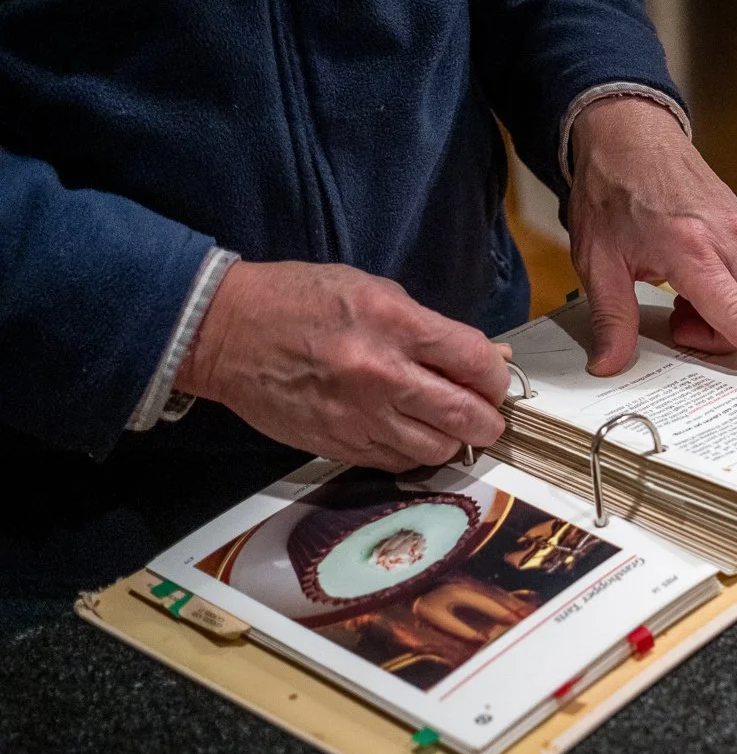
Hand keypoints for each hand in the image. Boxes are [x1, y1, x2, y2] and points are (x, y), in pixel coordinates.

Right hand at [178, 260, 510, 470]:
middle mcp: (383, 376)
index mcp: (396, 325)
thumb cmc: (299, 301)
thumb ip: (429, 326)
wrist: (223, 333)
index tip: (493, 380)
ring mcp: (361, 416)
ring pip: (436, 450)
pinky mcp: (339, 445)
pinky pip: (398, 463)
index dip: (496, 377)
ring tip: (447, 427)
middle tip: (485, 416)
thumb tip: (482, 356)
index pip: (476, 362)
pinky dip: (414, 453)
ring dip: (453, 441)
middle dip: (487, 420)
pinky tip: (410, 435)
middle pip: (465, 416)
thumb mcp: (372, 291)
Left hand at [567, 95, 736, 384]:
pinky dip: (728, 291)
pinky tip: (690, 280)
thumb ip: (611, 318)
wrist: (627, 131)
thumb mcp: (596, 260)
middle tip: (679, 325)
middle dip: (727, 337)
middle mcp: (727, 239)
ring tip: (679, 300)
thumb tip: (610, 364)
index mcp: (692, 250)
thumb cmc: (610, 187)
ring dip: (726, 314)